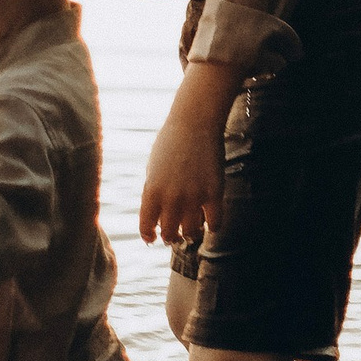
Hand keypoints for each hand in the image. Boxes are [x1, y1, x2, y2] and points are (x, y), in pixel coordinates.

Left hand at [138, 93, 230, 247]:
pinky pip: (215, 224)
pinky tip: (209, 221)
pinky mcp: (214, 193)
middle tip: (174, 235)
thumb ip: (153, 193)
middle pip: (170, 234)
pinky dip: (212, 227)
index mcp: (151, 191)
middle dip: (170, 237)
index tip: (152, 239)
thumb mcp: (152, 168)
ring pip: (191, 233)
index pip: (146, 226)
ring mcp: (194, 196)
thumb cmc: (170, 143)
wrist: (194, 122)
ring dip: (190, 234)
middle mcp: (171, 198)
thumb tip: (158, 216)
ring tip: (192, 229)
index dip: (149, 237)